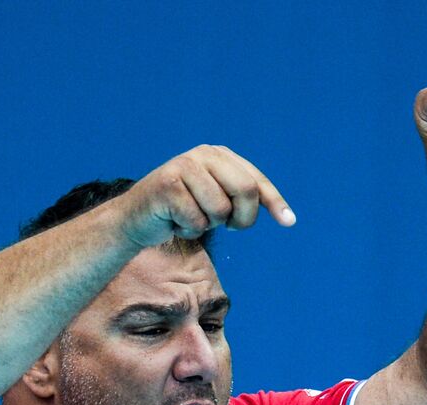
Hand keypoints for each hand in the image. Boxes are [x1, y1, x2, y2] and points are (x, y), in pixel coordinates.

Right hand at [119, 145, 296, 247]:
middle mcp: (203, 153)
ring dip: (209, 225)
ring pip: (220, 209)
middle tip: (229, 228)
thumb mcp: (218, 201)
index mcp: (219, 154)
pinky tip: (175, 221)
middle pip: (245, 190)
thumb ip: (244, 199)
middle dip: (242, 218)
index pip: (256, 180)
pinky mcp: (167, 184)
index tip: (289, 222)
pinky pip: (196, 221)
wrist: (137, 218)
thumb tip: (288, 216)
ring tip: (191, 217)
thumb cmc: (183, 211)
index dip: (274, 202)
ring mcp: (184, 166)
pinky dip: (189, 230)